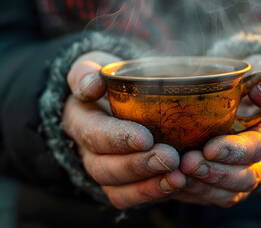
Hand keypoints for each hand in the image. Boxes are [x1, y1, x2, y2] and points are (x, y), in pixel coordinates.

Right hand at [62, 51, 185, 208]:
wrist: (114, 97)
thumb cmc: (108, 80)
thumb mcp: (94, 66)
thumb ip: (87, 73)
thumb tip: (90, 86)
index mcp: (80, 120)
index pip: (93, 133)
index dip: (117, 139)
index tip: (146, 137)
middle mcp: (88, 150)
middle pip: (104, 168)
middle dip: (137, 166)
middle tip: (170, 158)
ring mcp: (105, 167)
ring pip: (116, 189)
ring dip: (148, 186)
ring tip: (177, 177)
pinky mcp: (122, 180)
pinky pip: (130, 196)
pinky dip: (152, 193)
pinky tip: (176, 183)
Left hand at [173, 54, 260, 206]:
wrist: (238, 100)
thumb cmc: (246, 84)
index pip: (259, 147)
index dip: (235, 151)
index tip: (210, 148)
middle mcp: (259, 160)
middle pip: (245, 177)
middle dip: (214, 173)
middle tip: (186, 163)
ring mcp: (240, 174)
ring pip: (227, 193)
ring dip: (201, 187)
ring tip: (176, 175)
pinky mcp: (221, 184)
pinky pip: (210, 197)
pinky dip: (191, 193)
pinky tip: (171, 182)